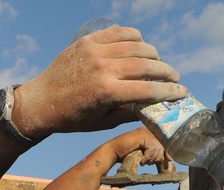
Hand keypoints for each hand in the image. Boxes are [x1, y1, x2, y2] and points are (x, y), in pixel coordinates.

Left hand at [14, 25, 186, 137]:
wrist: (41, 102)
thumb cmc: (72, 118)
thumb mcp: (102, 122)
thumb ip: (129, 112)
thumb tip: (153, 106)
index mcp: (106, 92)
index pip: (148, 89)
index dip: (169, 91)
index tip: (182, 91)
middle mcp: (102, 68)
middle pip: (147, 64)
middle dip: (166, 71)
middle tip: (174, 77)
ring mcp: (95, 51)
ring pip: (137, 45)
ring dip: (153, 55)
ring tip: (158, 64)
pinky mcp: (88, 41)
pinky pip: (120, 33)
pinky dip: (135, 38)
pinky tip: (140, 47)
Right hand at [105, 126, 168, 170]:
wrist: (114, 152)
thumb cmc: (128, 154)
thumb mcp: (146, 154)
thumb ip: (157, 154)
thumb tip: (170, 159)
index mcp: (152, 132)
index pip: (166, 142)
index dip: (167, 152)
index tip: (168, 161)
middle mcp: (150, 130)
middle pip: (163, 146)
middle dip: (158, 158)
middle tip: (148, 163)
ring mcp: (146, 131)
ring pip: (158, 149)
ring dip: (151, 159)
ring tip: (144, 162)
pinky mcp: (142, 135)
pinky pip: (152, 149)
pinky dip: (147, 157)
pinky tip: (142, 161)